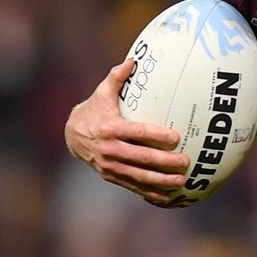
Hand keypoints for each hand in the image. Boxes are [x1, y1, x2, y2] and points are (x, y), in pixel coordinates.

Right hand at [65, 59, 191, 204]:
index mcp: (110, 128)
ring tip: (181, 181)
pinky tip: (167, 197)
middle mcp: (110, 149)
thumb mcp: (102, 93)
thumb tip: (132, 60)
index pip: (137, 133)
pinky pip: (133, 186)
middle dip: (165, 162)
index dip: (156, 136)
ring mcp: (110, 166)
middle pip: (142, 158)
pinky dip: (150, 192)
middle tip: (185, 162)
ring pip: (139, 176)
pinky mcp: (111, 176)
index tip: (176, 137)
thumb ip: (116, 78)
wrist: (72, 135)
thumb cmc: (93, 110)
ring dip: (161, 180)